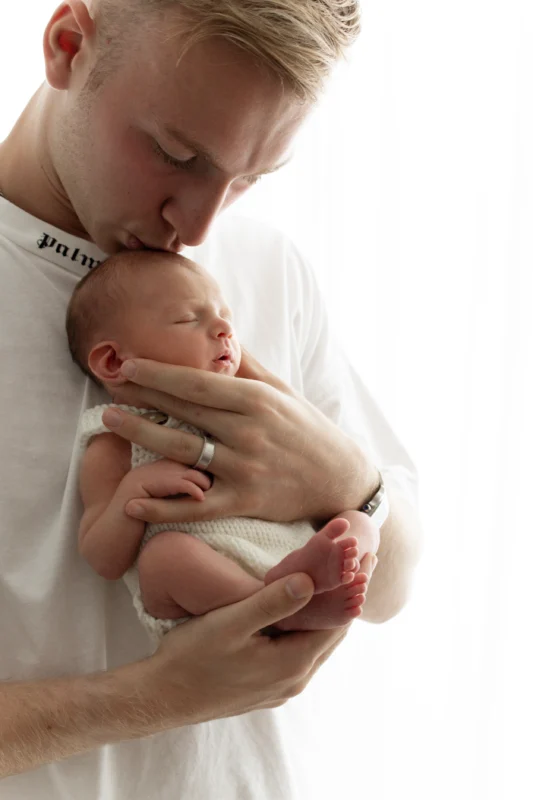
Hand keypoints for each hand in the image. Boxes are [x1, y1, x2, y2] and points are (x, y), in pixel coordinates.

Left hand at [102, 351, 379, 524]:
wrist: (340, 478)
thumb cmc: (306, 429)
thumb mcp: (282, 390)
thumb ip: (248, 364)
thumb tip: (222, 330)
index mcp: (256, 400)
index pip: (198, 382)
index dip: (159, 372)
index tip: (128, 363)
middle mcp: (249, 432)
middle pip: (185, 411)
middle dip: (142, 396)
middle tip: (107, 385)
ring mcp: (246, 469)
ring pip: (184, 452)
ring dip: (142, 436)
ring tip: (109, 423)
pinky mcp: (246, 502)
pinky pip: (198, 506)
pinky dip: (165, 506)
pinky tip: (134, 502)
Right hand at [145, 571, 351, 722]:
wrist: (162, 698)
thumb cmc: (192, 658)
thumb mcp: (231, 623)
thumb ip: (272, 602)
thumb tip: (311, 580)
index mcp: (293, 663)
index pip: (338, 621)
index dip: (353, 586)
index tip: (366, 555)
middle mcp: (295, 679)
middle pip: (333, 632)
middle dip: (347, 596)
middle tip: (360, 561)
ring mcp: (282, 686)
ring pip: (318, 643)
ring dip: (329, 612)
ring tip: (340, 580)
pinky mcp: (268, 687)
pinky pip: (301, 652)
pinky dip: (309, 627)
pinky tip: (303, 610)